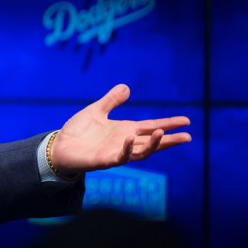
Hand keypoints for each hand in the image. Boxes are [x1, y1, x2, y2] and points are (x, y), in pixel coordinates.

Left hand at [51, 84, 191, 175]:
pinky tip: (130, 138)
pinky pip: (118, 157)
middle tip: (187, 136)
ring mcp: (115, 153)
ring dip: (151, 144)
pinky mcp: (103, 160)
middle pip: (151, 143)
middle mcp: (123, 143)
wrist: (59, 146)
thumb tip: (127, 87)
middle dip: (168, 140)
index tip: (186, 121)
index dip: (168, 124)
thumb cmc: (78, 131)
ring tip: (161, 133)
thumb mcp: (96, 111)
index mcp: (124, 130)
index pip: (150, 127)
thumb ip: (111, 101)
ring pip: (140, 152)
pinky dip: (126, 149)